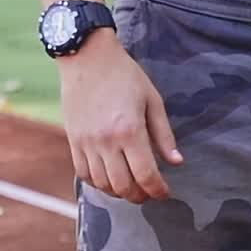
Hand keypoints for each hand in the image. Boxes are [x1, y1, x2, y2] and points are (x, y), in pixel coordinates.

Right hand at [59, 30, 182, 203]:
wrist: (87, 56)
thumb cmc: (124, 74)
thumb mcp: (152, 98)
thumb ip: (164, 134)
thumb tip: (176, 162)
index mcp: (130, 130)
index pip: (146, 175)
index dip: (158, 190)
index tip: (165, 192)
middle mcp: (106, 141)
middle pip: (124, 186)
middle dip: (140, 195)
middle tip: (149, 190)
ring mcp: (87, 143)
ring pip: (103, 184)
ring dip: (119, 192)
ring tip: (131, 185)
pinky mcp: (73, 140)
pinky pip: (84, 174)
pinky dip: (98, 182)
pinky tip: (109, 176)